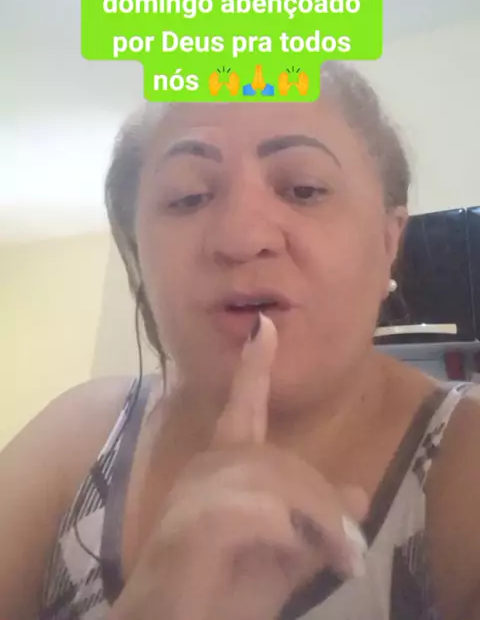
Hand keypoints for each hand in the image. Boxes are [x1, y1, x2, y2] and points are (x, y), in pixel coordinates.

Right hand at [111, 314, 367, 619]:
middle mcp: (206, 469)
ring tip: (337, 559)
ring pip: (272, 480)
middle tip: (349, 550)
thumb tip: (356, 494)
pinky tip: (296, 553)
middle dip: (320, 502)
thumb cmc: (223, 592)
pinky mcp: (192, 524)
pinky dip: (288, 533)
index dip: (254, 368)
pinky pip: (257, 511)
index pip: (241, 408)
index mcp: (222, 468)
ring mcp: (195, 493)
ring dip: (313, 520)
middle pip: (278, 459)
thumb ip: (315, 522)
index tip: (266, 326)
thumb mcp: (283, 556)